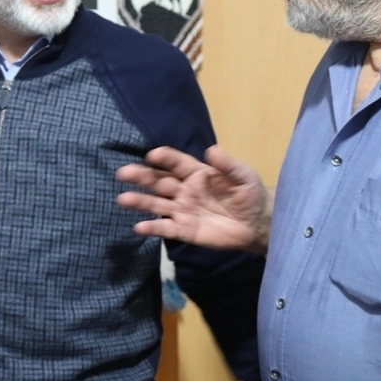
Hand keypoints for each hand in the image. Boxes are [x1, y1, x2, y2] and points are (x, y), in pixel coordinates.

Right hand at [116, 145, 272, 253]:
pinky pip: (165, 229)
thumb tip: (213, 150)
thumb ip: (227, 165)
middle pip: (159, 182)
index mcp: (195, 173)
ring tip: (123, 199)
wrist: (257, 224)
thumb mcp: (243, 176)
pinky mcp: (185, 230)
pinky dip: (152, 228)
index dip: (164, 158)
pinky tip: (138, 227)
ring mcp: (182, 210)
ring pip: (157, 204)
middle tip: (123, 173)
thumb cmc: (249, 194)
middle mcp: (184, 190)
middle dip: (141, 177)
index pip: (175, 163)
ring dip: (140, 201)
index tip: (152, 155)